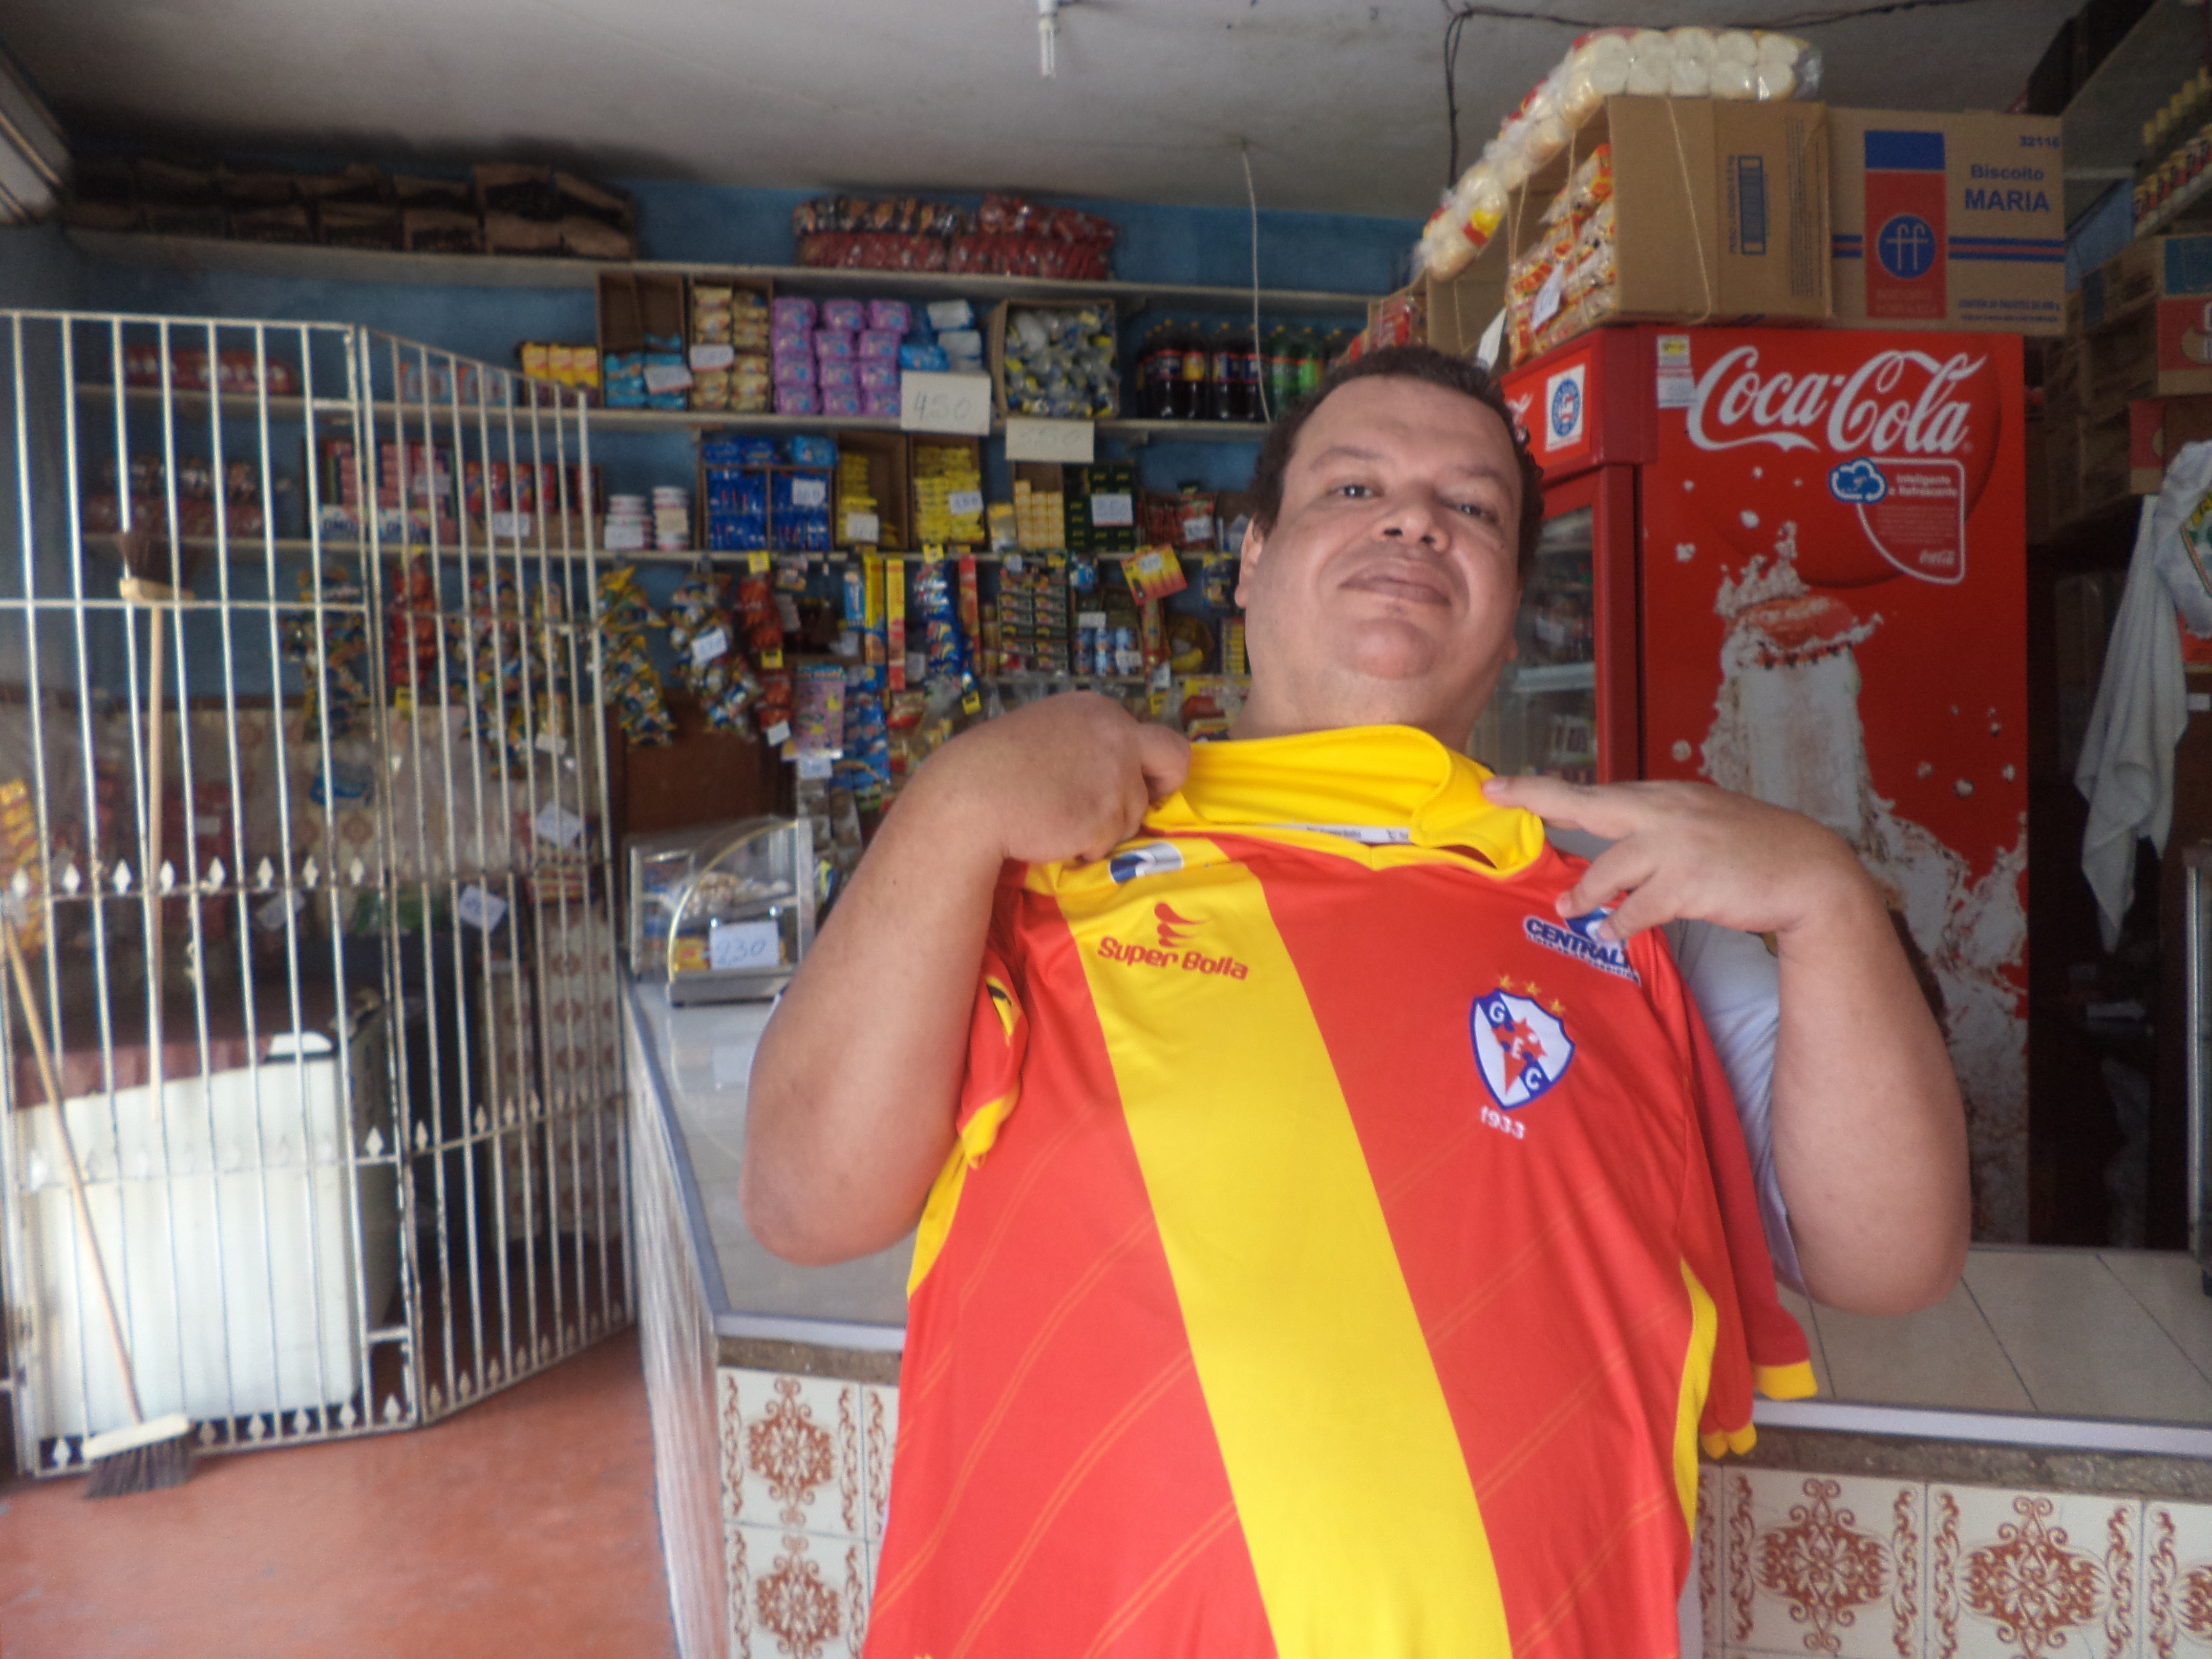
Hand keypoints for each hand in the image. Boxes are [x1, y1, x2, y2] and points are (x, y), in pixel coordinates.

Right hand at [912, 693, 1191, 866]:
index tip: (1129, 780)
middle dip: (1160, 787)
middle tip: (1130, 807)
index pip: (1152, 735)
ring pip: (1133, 813)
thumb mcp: (1047, 733)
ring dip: (1105, 826)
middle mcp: (1117, 736)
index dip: (1145, 764)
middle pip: (1173, 761)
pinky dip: (1086, 847)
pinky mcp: (1106, 817)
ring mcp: (1116, 777)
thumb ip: (1087, 743)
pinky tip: (1053, 835)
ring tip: (1058, 821)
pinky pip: (1109, 843)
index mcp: (1099, 711)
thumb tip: (1112, 768)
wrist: (969, 798)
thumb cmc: (994, 768)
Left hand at [1480, 774, 1871, 942]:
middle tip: (1496, 798)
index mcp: (1665, 797)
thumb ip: (1656, 826)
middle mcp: (1665, 813)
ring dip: (1583, 896)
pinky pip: (1636, 910)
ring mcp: (1676, 847)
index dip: (1541, 787)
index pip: (1594, 791)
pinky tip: (1611, 932)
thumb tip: (1613, 847)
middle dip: (1537, 799)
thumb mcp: (1701, 820)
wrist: (1809, 870)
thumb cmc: (1752, 848)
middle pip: (1587, 805)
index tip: (1499, 784)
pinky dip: (1620, 924)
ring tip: (1568, 911)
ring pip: (1606, 872)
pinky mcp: (1688, 885)